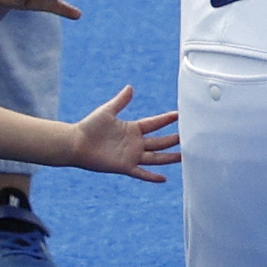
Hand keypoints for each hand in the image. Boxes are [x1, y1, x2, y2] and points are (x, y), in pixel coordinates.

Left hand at [57, 90, 179, 176]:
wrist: (76, 143)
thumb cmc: (90, 126)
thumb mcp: (107, 111)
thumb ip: (120, 101)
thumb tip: (130, 87)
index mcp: (133, 128)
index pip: (154, 124)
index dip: (167, 119)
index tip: (180, 114)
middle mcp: (135, 143)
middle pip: (159, 141)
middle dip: (174, 139)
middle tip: (190, 136)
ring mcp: (131, 156)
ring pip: (156, 157)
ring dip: (169, 157)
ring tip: (185, 156)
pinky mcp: (124, 166)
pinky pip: (141, 173)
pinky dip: (152, 176)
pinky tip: (164, 178)